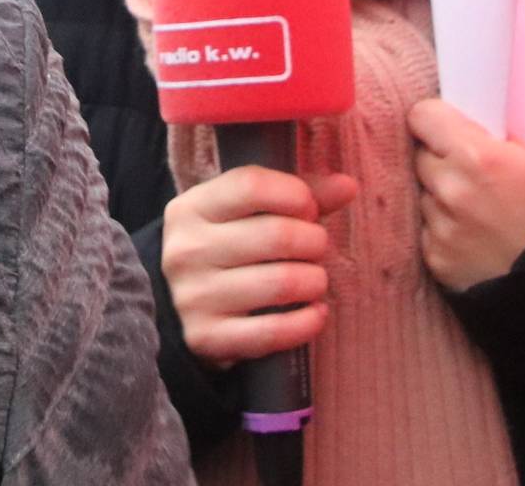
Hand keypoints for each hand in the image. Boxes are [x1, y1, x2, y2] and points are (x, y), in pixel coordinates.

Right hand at [160, 165, 360, 368]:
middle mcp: (187, 250)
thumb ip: (298, 196)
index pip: (251, 186)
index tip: (308, 209)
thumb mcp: (247, 213)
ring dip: (315, 281)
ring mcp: (194, 297)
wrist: (177, 307)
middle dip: (313, 241)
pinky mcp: (207, 338)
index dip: (295, 194)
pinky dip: (307, 322)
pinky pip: (273, 332)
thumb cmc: (226, 249)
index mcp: (192, 208)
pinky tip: (315, 312)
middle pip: (276, 235)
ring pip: (281, 283)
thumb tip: (348, 186)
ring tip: (315, 280)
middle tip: (315, 249)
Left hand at [407, 98, 524, 291]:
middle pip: (421, 158)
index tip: (444, 129)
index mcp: (477, 156)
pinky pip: (429, 233)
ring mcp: (442, 228)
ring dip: (442, 199)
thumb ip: (497, 140)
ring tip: (479, 212)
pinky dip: (445, 233)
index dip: (434, 121)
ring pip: (424, 197)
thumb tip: (471, 127)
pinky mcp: (437, 260)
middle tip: (471, 174)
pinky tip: (477, 240)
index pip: (422, 117)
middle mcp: (452, 190)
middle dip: (441, 161)